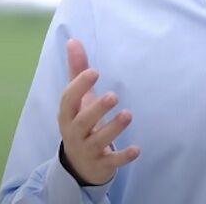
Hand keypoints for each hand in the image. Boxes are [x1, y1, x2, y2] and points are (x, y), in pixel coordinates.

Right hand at [57, 39, 139, 185]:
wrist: (78, 165)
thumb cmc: (80, 122)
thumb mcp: (78, 99)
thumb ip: (77, 71)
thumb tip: (73, 40)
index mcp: (68, 115)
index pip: (68, 100)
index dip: (79, 86)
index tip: (94, 71)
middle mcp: (74, 133)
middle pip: (81, 122)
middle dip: (96, 110)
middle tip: (114, 96)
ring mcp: (87, 150)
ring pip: (98, 141)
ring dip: (113, 128)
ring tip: (128, 115)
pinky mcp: (101, 164)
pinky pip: (112, 161)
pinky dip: (123, 156)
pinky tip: (137, 149)